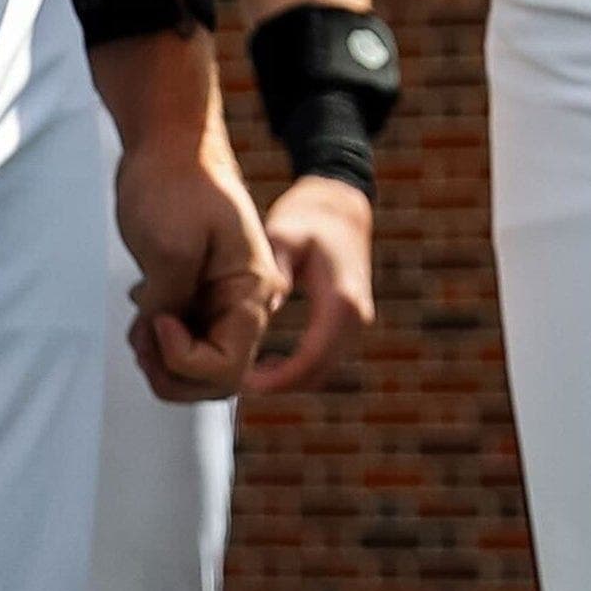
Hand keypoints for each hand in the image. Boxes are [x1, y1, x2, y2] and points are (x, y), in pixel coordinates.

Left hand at [96, 33, 279, 400]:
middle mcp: (244, 302)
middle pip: (215, 381)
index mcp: (253, 290)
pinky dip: (156, 341)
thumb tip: (165, 341)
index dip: (184, 361)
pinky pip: (181, 343)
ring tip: (139, 320)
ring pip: (195, 368)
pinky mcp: (197, 294)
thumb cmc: (175, 184)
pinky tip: (144, 306)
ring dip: (160, 360)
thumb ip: (173, 306)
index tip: (157, 321)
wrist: (168, 142)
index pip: (228, 370)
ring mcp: (220, 300)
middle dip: (170, 371)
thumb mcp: (172, 249)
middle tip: (142, 332)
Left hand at [248, 174, 375, 396]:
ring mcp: (357, 321)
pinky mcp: (351, 322)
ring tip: (244, 373)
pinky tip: (266, 362)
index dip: (275, 380)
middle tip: (232, 381)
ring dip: (286, 380)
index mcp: (341, 300)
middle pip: (316, 374)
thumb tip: (265, 310)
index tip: (241, 382)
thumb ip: (276, 272)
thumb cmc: (307, 218)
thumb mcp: (285, 237)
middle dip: (276, 385)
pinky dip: (297, 369)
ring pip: (321, 371)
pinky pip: (324, 360)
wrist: (340, 205)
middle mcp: (356, 317)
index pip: (310, 360)